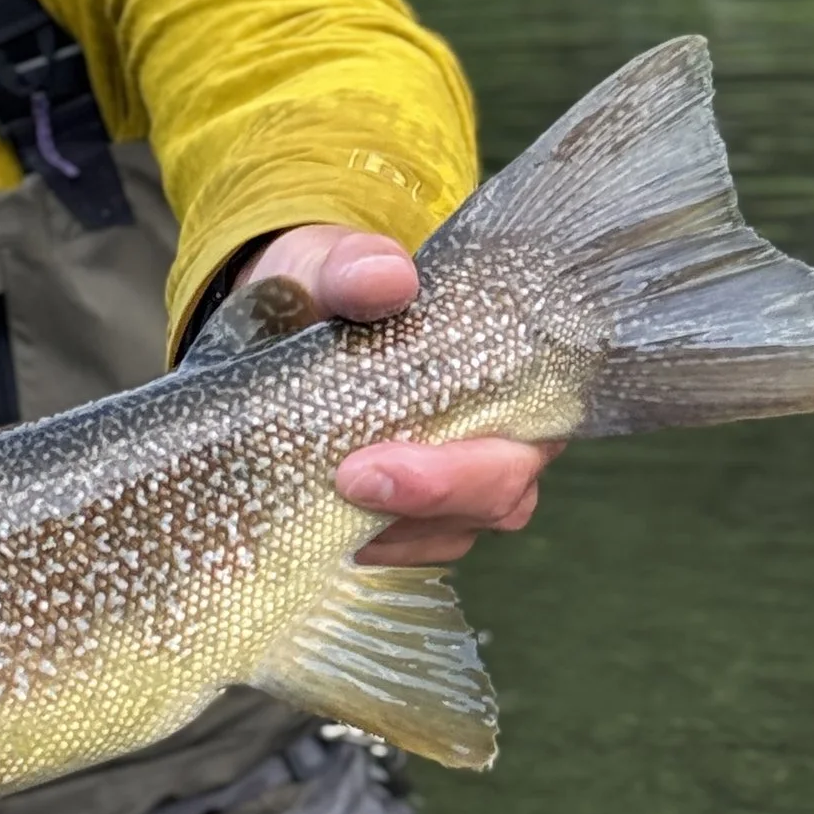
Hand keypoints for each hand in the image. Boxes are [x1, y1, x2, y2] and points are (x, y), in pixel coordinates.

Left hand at [236, 226, 561, 567]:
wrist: (280, 315)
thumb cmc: (326, 288)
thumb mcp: (326, 265)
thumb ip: (353, 266)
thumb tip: (388, 278)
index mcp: (508, 364)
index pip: (532, 426)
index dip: (468, 464)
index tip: (378, 464)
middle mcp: (504, 430)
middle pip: (503, 494)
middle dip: (431, 499)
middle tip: (348, 482)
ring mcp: (464, 477)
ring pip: (458, 532)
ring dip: (397, 532)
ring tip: (327, 509)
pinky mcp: (421, 509)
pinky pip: (416, 548)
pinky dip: (377, 546)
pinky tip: (328, 530)